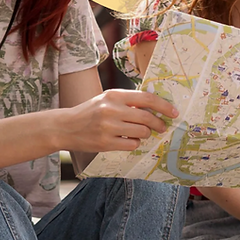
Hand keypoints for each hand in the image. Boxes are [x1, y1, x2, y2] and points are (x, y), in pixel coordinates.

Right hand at [63, 89, 177, 153]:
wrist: (65, 127)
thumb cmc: (90, 112)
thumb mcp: (107, 99)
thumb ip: (127, 101)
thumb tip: (154, 107)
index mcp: (114, 95)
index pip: (146, 98)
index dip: (163, 106)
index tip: (173, 112)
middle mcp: (112, 109)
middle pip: (147, 117)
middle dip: (159, 124)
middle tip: (163, 127)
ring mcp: (108, 127)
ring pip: (141, 132)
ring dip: (146, 134)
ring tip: (141, 133)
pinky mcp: (105, 143)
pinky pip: (131, 144)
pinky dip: (134, 143)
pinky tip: (129, 140)